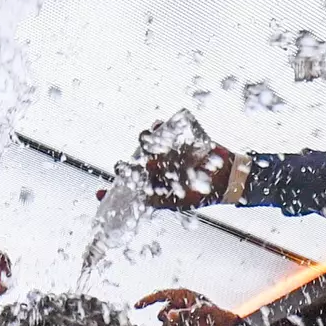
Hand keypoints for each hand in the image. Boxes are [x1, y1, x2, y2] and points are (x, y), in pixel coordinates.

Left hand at [100, 120, 233, 210]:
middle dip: (127, 165)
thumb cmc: (203, 193)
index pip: (129, 189)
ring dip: (144, 140)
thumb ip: (160, 200)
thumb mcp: (179, 202)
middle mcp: (157, 170)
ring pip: (148, 145)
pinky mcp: (178, 141)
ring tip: (144, 138)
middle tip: (122, 166)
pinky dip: (160, 125)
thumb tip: (142, 196)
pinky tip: (158, 123)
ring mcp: (167, 154)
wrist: (227, 177)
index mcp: (154, 186)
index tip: (99, 193)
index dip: (112, 192)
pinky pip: (165, 129)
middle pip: (135, 165)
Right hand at [136, 289, 240, 325]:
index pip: (160, 295)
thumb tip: (168, 316)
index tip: (136, 306)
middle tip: (184, 323)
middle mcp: (176, 307)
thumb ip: (184, 313)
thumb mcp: (201, 312)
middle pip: (161, 314)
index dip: (147, 300)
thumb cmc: (215, 315)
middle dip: (169, 321)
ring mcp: (176, 320)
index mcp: (181, 296)